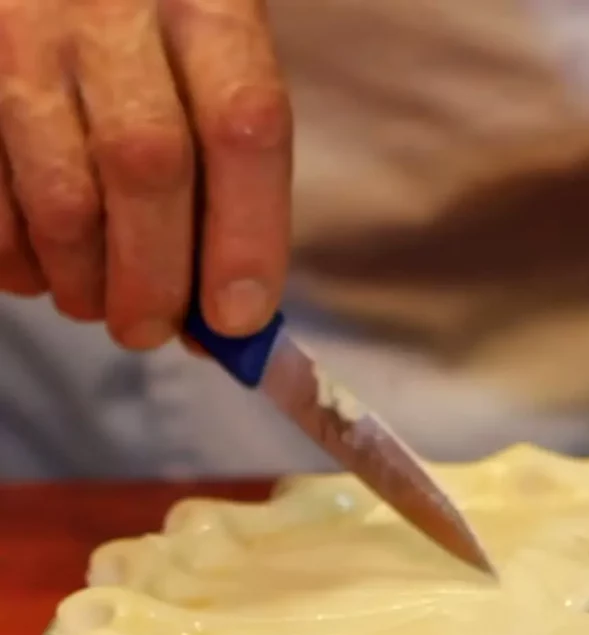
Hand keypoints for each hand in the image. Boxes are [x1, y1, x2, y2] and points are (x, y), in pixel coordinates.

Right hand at [0, 0, 291, 346]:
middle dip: (154, 279)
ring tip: (95, 301)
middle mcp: (112, 3)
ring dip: (83, 280)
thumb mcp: (211, 75)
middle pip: (146, 165)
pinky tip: (39, 267)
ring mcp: (20, 26)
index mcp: (209, 2)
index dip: (246, 240)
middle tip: (150, 330)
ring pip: (59, 191)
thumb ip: (230, 183)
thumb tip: (225, 321)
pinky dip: (15, 257)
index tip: (237, 319)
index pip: (244, 128)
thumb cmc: (153, 41)